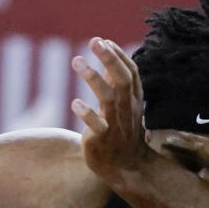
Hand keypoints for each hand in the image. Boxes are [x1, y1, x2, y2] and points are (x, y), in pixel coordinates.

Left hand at [71, 39, 147, 184]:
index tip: (103, 40)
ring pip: (108, 98)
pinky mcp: (102, 139)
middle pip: (122, 79)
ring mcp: (115, 124)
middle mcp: (126, 109)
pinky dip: (87, 114)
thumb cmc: (121, 132)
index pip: (131, 72)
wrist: (125, 167)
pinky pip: (97, 126)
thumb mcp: (122, 104)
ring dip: (93, 78)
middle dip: (109, 58)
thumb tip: (109, 51)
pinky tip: (75, 103)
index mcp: (133, 99)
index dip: (118, 55)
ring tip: (76, 61)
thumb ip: (115, 79)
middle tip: (94, 41)